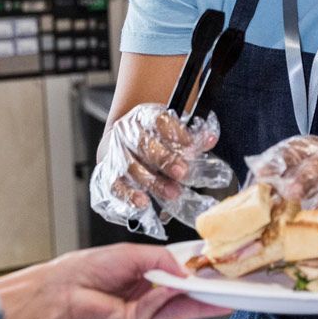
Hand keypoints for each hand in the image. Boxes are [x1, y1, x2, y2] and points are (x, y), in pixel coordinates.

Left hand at [48, 244, 225, 318]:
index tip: (217, 268)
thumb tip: (186, 272)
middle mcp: (145, 293)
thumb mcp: (131, 254)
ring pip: (178, 306)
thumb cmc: (90, 267)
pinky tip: (186, 288)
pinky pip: (161, 309)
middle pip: (182, 294)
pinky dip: (174, 299)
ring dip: (202, 302)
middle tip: (231, 286)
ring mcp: (142, 311)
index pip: (176, 274)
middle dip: (206, 291)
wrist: (64, 290)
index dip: (195, 272)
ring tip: (226, 296)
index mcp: (143, 273)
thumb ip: (161, 260)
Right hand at [90, 103, 232, 238]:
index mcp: (144, 116)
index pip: (159, 121)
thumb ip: (190, 137)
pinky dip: (128, 195)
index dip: (177, 134)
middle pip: (144, 144)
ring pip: (130, 166)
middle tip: (182, 172)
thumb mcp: (170, 131)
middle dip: (164, 159)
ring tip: (172, 193)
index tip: (192, 148)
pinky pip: (115, 184)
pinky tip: (143, 202)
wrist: (123, 142)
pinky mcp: (108, 172)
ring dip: (152, 181)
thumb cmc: (152, 139)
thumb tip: (209, 139)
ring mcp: (115, 152)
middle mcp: (126, 132)